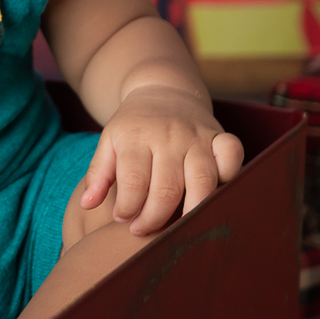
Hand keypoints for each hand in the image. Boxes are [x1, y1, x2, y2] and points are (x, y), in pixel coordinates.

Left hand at [80, 83, 243, 234]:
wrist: (162, 89)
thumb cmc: (133, 126)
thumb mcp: (108, 143)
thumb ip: (98, 174)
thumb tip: (87, 205)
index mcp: (136, 136)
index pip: (134, 182)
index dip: (128, 209)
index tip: (123, 219)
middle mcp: (169, 136)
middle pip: (167, 188)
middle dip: (154, 218)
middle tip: (143, 229)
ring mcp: (197, 136)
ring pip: (203, 181)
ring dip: (190, 211)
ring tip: (175, 227)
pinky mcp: (220, 136)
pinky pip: (232, 157)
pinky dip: (228, 178)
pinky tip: (213, 194)